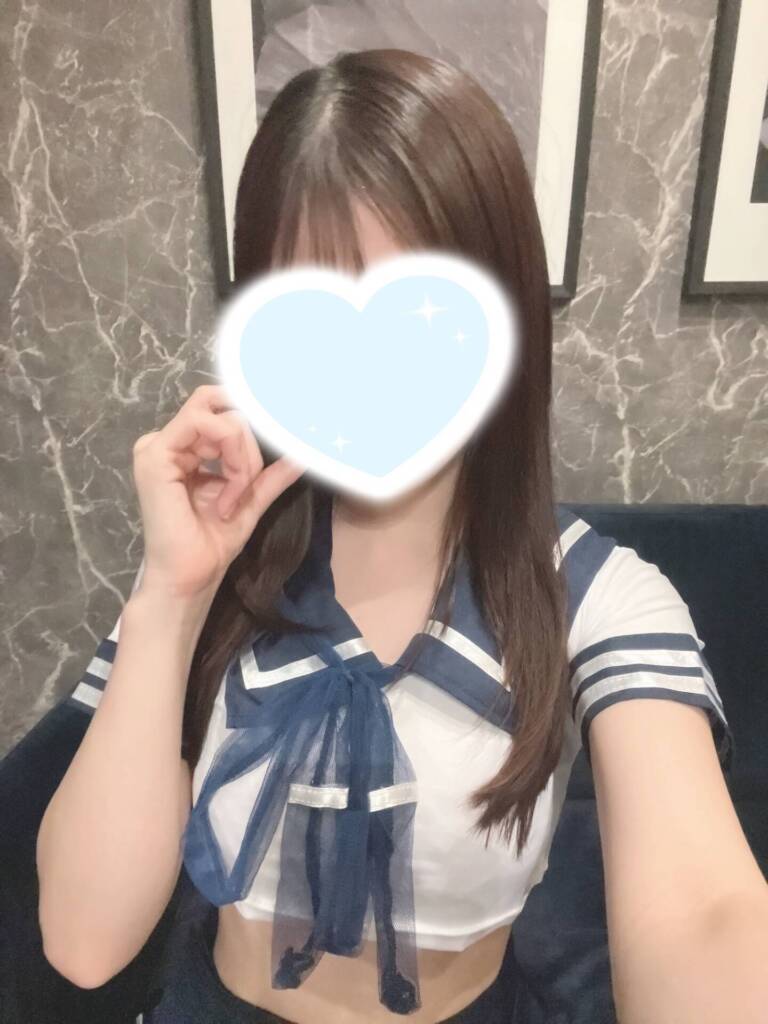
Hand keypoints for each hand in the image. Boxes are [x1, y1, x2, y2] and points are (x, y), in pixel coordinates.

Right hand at [131, 384, 303, 595]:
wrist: (192, 577)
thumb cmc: (213, 543)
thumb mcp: (250, 498)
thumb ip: (271, 474)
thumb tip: (302, 453)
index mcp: (183, 448)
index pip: (222, 412)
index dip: (253, 427)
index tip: (271, 453)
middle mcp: (168, 441)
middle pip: (225, 411)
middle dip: (250, 443)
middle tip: (249, 481)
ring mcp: (158, 446)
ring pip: (221, 419)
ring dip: (243, 457)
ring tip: (237, 495)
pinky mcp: (156, 455)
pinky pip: (207, 427)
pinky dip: (232, 461)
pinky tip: (227, 498)